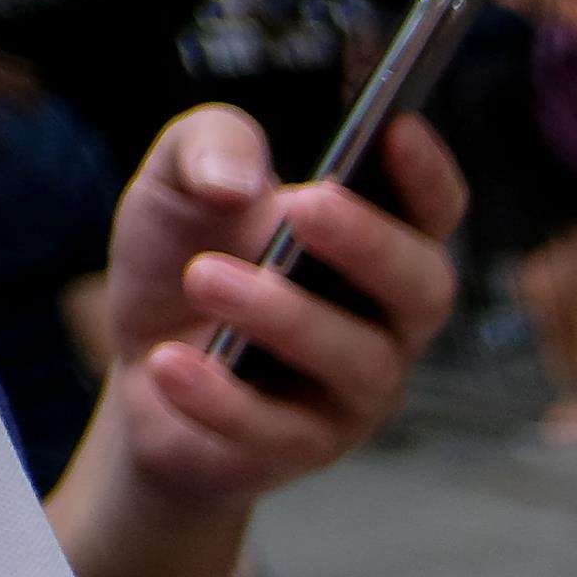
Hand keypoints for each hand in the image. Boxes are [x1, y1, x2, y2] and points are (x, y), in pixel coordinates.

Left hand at [96, 104, 467, 505]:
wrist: (143, 370)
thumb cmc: (184, 266)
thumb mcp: (176, 183)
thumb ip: (207, 146)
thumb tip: (237, 179)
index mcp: (375, 242)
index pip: (433, 210)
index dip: (427, 175)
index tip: (396, 130)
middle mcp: (388, 319)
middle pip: (424, 287)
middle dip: (372, 246)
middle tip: (307, 206)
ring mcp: (357, 389)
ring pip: (359, 360)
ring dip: (283, 317)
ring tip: (205, 278)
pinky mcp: (307, 446)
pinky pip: (281, 429)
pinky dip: (223, 397)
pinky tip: (170, 363)